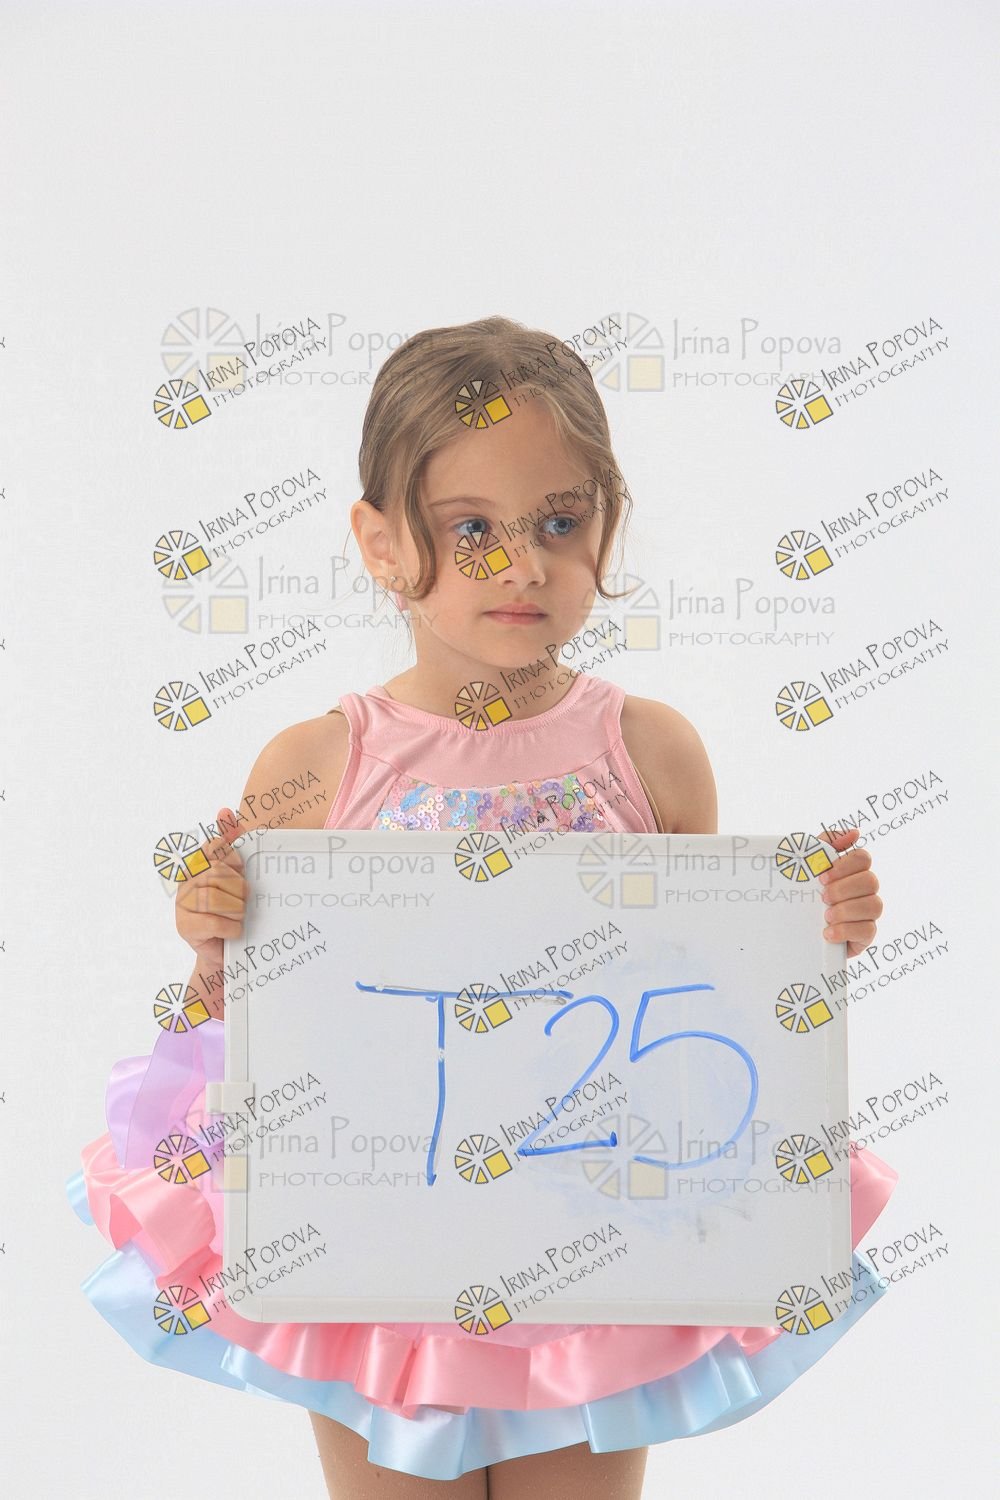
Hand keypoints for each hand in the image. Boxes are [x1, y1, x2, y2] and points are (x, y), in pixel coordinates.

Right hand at [175, 805, 247, 969]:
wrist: (227, 951)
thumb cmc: (234, 910)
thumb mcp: (239, 875)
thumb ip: (233, 843)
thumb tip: (224, 811)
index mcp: (200, 864)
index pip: (213, 846)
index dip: (231, 856)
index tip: (240, 868)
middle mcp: (187, 880)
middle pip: (217, 872)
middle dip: (238, 888)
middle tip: (243, 900)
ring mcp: (183, 903)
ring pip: (215, 897)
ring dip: (236, 909)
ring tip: (238, 916)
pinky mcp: (185, 927)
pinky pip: (214, 921)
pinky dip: (231, 927)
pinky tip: (233, 930)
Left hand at [816, 827, 882, 957]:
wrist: (795, 931)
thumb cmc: (805, 893)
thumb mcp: (806, 865)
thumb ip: (825, 844)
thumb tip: (853, 832)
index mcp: (852, 871)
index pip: (863, 858)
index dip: (844, 866)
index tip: (822, 877)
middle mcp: (865, 890)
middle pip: (870, 881)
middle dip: (844, 889)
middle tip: (823, 897)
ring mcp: (868, 913)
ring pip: (874, 905)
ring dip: (846, 910)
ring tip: (826, 916)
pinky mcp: (865, 935)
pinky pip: (868, 930)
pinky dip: (846, 931)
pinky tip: (829, 932)